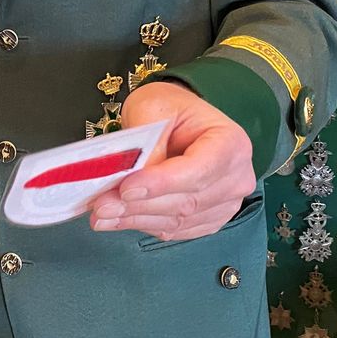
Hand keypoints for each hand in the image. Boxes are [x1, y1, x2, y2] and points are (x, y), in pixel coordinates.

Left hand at [89, 81, 257, 241]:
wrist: (180, 120)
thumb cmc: (171, 109)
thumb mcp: (155, 107)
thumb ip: (149, 140)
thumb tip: (135, 177)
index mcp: (231, 143)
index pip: (198, 170)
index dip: (162, 183)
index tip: (127, 188)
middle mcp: (235, 178)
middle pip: (186, 200)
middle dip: (139, 205)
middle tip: (101, 204)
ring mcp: (224, 203)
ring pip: (177, 220)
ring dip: (135, 219)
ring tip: (101, 213)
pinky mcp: (207, 220)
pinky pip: (175, 230)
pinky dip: (143, 225)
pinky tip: (117, 219)